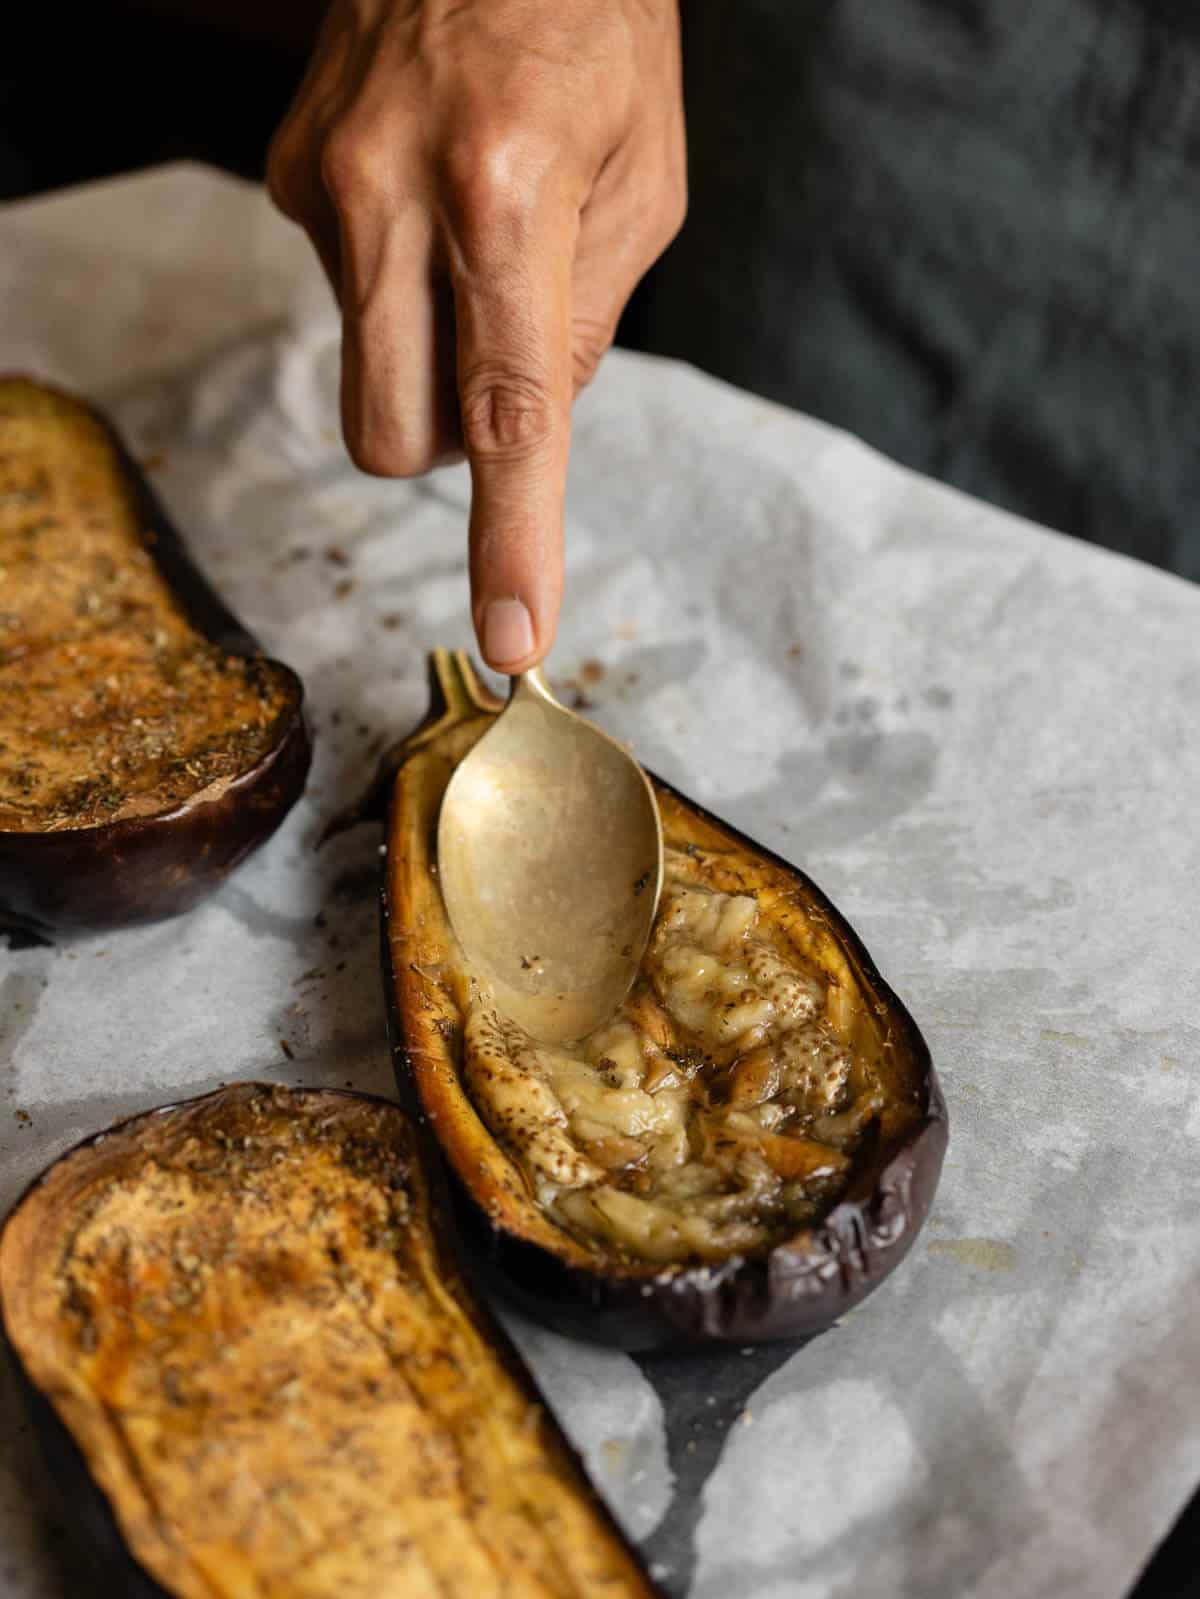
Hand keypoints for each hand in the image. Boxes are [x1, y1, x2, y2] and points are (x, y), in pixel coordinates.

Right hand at [267, 0, 685, 670]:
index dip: (513, 541)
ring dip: (431, 345)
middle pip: (393, 434)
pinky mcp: (286, 172)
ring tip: (478, 230)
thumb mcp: (648, 178)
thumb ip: (593, 319)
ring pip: (371, 365)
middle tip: (503, 365)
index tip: (511, 636)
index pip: (509, 416)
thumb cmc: (594, 25)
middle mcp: (393, 195)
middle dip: (451, 444)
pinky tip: (430, 196)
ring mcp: (324, 183)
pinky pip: (347, 291)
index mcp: (508, 199)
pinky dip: (400, 281)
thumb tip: (532, 421)